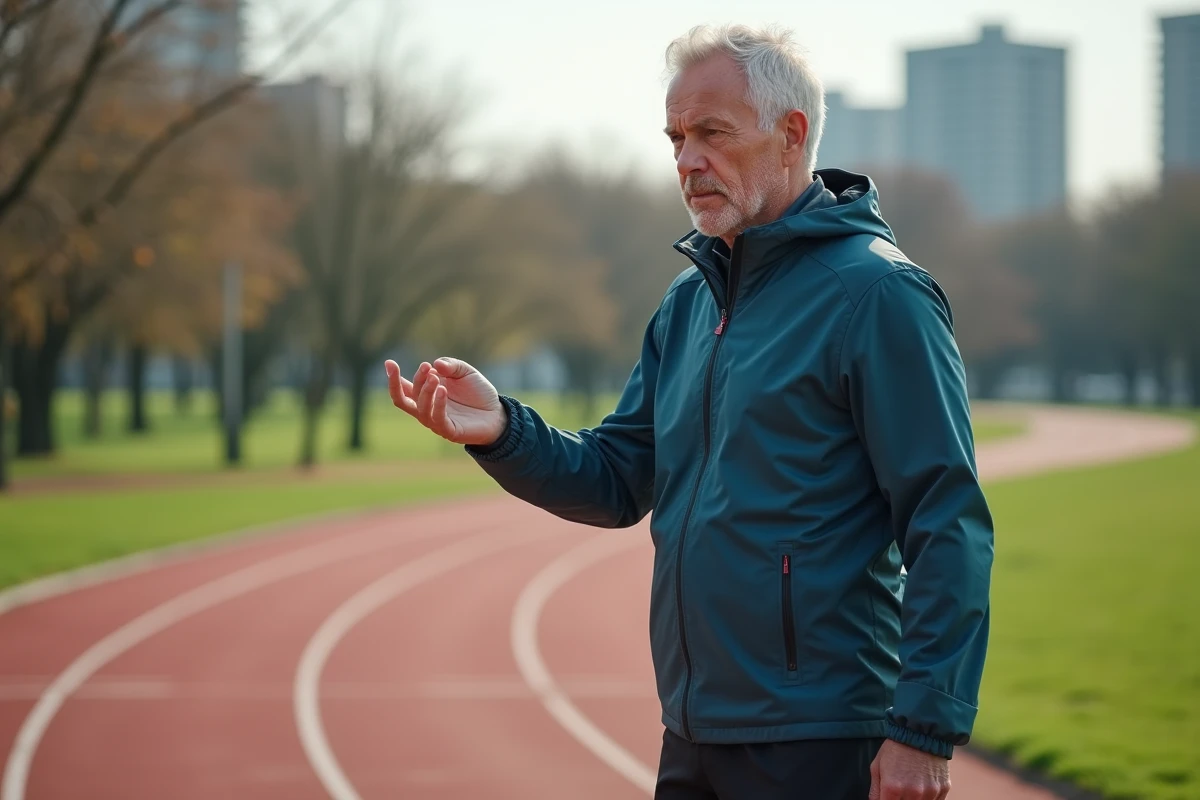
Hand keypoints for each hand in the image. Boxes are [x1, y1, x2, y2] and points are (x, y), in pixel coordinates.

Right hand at [385, 357, 507, 445]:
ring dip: (425, 392)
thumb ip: (451, 366)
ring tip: (436, 377)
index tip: (389, 363)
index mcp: (426, 395)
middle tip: (425, 367)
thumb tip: (435, 365)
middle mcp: (427, 409)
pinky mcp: (449, 431)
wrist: (497, 412)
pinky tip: (443, 390)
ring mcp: (436, 421)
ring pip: (420, 409)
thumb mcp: (465, 372)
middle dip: (404, 384)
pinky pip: (437, 419)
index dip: (393, 378)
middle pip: (403, 400)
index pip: (403, 388)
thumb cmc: (478, 393)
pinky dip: (438, 404)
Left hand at [869, 739, 950, 798]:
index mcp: (892, 788)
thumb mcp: (877, 766)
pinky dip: (927, 798)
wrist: (921, 731)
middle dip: (899, 799)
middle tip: (898, 790)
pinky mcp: (943, 789)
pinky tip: (922, 786)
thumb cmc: (896, 748)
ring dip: (913, 799)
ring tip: (910, 785)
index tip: (887, 796)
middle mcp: (912, 793)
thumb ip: (875, 791)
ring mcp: (929, 793)